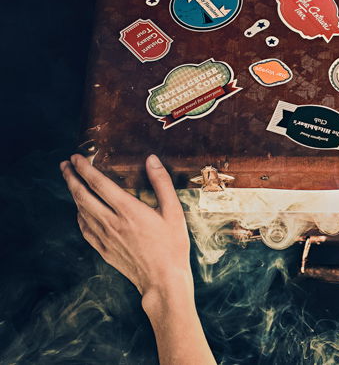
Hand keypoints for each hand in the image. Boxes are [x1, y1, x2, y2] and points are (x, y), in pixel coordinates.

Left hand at [60, 154, 191, 308]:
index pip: (99, 184)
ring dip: (72, 194)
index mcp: (129, 210)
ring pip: (81, 211)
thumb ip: (162, 183)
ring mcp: (105, 237)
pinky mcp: (103, 249)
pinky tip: (80, 210)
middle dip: (71, 178)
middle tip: (64, 165)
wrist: (163, 280)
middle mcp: (112, 222)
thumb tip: (151, 159)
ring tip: (70, 181)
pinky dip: (78, 215)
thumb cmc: (172, 245)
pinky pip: (84, 228)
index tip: (76, 157)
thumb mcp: (174, 211)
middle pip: (82, 196)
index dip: (85, 168)